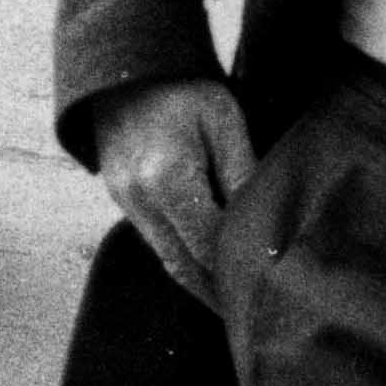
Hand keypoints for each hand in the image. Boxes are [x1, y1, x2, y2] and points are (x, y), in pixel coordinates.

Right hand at [85, 77, 256, 309]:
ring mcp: (124, 200)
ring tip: (232, 303)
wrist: (123, 66)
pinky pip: (154, 240)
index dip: (238, 274)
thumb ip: (242, 171)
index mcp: (169, 178)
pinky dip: (180, 258)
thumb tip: (264, 221)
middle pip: (184, 265)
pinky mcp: (118, 197)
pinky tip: (205, 267)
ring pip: (166, 258)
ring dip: (198, 282)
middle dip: (217, 295)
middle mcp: (140, 198)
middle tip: (251, 320)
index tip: (266, 295)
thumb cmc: (180, 86)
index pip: (211, 245)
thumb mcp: (223, 119)